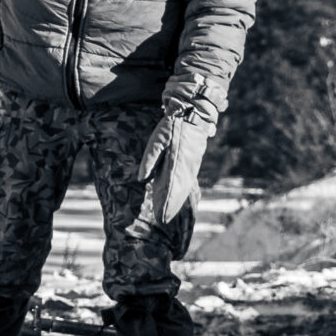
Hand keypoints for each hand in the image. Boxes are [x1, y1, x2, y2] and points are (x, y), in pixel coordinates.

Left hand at [123, 112, 213, 238]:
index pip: (170, 191)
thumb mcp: (157, 140)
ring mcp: (192, 166)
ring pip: (184, 188)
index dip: (166, 205)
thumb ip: (149, 160)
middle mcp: (186, 169)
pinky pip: (187, 180)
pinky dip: (182, 191)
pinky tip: (178, 197)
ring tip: (168, 213)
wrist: (193, 113)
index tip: (161, 218)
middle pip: (178, 193)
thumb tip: (142, 179)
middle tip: (163, 221)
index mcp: (177, 165)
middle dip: (170, 207)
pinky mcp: (193, 162)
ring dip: (176, 201)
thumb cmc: (172, 126)